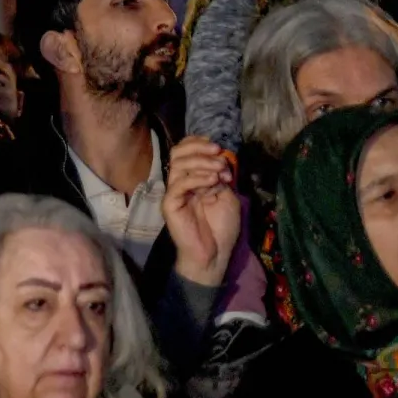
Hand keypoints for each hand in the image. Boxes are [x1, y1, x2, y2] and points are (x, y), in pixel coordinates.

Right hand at [163, 137, 240, 288]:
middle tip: (219, 153)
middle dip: (200, 149)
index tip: (216, 145)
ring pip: (179, 165)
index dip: (197, 143)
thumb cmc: (221, 228)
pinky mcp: (170, 204)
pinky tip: (213, 181)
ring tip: (220, 170)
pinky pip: (179, 184)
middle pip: (178, 153)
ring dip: (202, 162)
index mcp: (191, 178)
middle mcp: (180, 182)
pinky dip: (197, 178)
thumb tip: (220, 158)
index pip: (185, 151)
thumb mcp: (227, 196)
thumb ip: (220, 177)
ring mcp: (173, 193)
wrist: (214, 254)